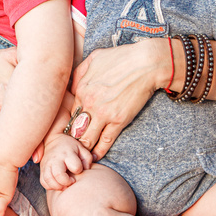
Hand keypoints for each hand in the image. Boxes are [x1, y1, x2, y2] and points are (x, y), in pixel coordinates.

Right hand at [39, 134, 92, 190]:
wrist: (54, 141)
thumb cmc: (71, 147)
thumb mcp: (81, 148)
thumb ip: (87, 158)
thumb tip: (86, 169)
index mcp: (68, 153)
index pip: (75, 166)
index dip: (79, 170)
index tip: (78, 170)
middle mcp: (56, 159)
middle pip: (58, 175)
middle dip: (66, 182)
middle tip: (71, 181)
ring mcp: (47, 164)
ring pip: (49, 180)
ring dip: (58, 186)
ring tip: (64, 184)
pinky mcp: (42, 169)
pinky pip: (44, 182)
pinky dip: (50, 186)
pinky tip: (57, 183)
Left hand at [69, 38, 165, 157]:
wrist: (145, 64)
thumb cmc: (121, 58)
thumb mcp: (94, 58)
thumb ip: (80, 72)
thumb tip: (72, 87)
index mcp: (81, 88)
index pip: (69, 112)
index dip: (70, 122)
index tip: (71, 129)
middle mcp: (89, 103)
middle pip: (74, 128)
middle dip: (72, 139)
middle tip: (72, 147)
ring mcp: (103, 114)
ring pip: (86, 139)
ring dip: (83, 148)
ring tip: (82, 155)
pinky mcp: (119, 121)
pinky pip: (105, 141)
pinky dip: (99, 151)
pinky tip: (95, 156)